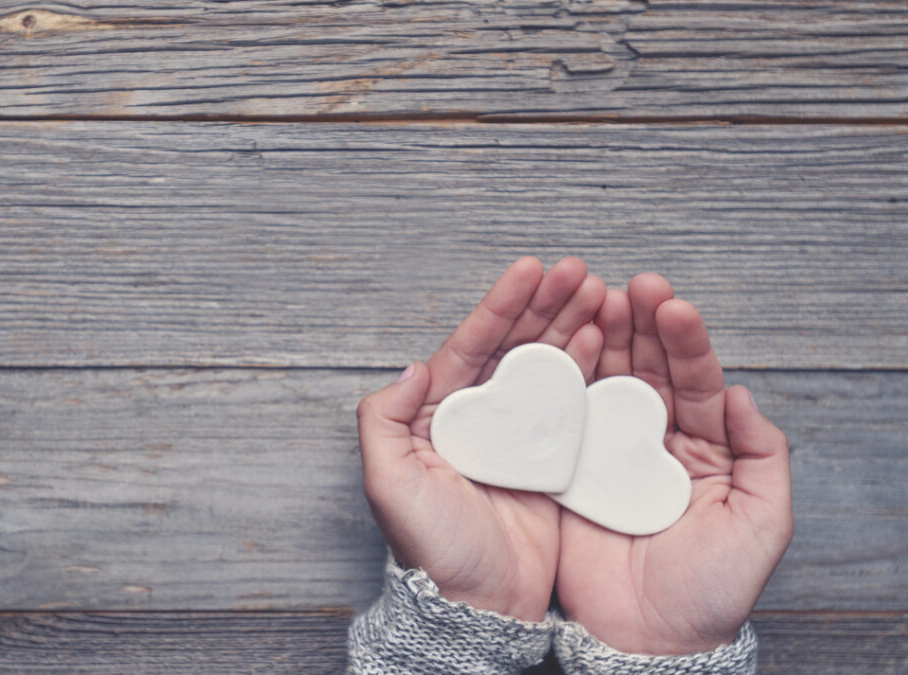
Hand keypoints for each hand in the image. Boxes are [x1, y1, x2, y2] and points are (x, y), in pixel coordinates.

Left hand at [357, 256, 604, 620]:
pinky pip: (572, 404)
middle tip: (580, 271)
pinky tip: (606, 342)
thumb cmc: (429, 548)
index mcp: (440, 415)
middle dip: (546, 304)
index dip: (501, 306)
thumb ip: (383, 419)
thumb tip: (411, 366)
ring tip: (602, 293)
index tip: (531, 268)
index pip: (472, 346)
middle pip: (515, 347)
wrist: (477, 605)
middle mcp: (481, 419)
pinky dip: (589, 370)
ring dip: (572, 326)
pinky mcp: (553, 461)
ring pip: (547, 367)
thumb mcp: (388, 482)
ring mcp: (519, 438)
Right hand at [556, 274, 793, 653]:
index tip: (671, 305)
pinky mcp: (570, 469)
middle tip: (629, 286)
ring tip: (594, 298)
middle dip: (639, 324)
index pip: (696, 380)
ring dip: (601, 338)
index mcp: (705, 446)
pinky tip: (561, 346)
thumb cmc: (711, 589)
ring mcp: (609, 451)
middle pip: (648, 368)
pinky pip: (567, 417)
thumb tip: (744, 394)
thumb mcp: (761, 522)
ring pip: (606, 381)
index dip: (684, 341)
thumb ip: (763, 456)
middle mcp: (655, 440)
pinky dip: (564, 380)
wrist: (648, 638)